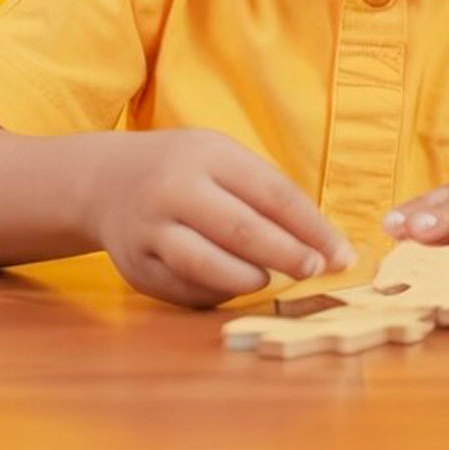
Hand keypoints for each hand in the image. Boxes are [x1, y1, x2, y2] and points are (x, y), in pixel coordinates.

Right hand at [82, 129, 354, 307]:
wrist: (107, 181)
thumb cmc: (188, 171)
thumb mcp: (225, 160)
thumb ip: (268, 195)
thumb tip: (324, 244)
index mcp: (208, 156)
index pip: (273, 194)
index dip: (313, 228)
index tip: (341, 253)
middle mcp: (174, 190)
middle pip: (242, 231)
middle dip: (288, 256)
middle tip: (315, 270)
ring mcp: (149, 231)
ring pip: (207, 266)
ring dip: (249, 279)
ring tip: (268, 279)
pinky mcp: (135, 268)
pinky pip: (185, 290)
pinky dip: (217, 293)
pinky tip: (232, 286)